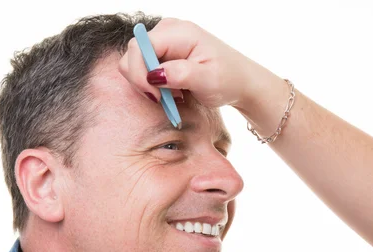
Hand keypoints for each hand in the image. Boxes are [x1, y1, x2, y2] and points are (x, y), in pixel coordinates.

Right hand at [118, 18, 258, 108]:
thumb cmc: (228, 79)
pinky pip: (143, 67)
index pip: (139, 47)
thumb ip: (180, 75)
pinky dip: (152, 84)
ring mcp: (164, 41)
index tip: (155, 97)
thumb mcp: (207, 80)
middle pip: (132, 53)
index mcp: (179, 32)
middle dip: (142, 80)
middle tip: (164, 99)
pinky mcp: (162, 52)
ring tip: (173, 95)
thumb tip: (154, 74)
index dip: (139, 73)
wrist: (240, 81)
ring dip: (148, 84)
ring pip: (134, 62)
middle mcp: (167, 31)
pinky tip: (172, 91)